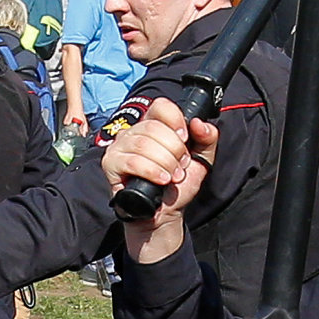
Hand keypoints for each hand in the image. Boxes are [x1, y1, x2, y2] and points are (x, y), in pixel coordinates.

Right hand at [100, 99, 214, 261]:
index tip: (185, 139)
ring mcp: (119, 147)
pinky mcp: (111, 164)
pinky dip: (151, 171)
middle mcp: (133, 131)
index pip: (161, 106)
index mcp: (153, 124)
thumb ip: (207, 138)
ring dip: (165, 163)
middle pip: (154, 127)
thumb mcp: (200, 159)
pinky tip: (161, 180)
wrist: (164, 212)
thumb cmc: (177, 184)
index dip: (176, 121)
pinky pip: (132, 161)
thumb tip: (198, 123)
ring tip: (171, 177)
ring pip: (143, 144)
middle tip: (179, 166)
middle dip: (174, 150)